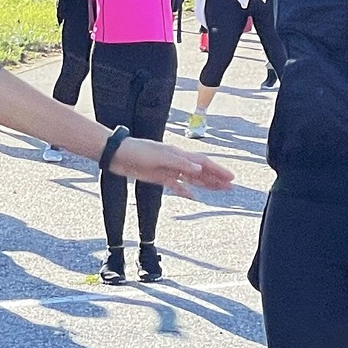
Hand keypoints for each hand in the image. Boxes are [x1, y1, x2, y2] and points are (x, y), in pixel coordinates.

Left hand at [107, 137, 234, 197]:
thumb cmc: (137, 151)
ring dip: (205, 184)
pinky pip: (176, 185)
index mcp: (178, 155)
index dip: (218, 170)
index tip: (231, 178)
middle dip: (216, 178)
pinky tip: (192, 196)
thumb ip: (179, 163)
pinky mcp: (158, 177)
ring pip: (191, 178)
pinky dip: (185, 190)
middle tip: (231, 187)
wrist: (117, 154)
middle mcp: (176, 162)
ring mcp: (168, 170)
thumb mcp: (159, 156)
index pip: (203, 163)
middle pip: (201, 171)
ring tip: (218, 190)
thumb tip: (199, 168)